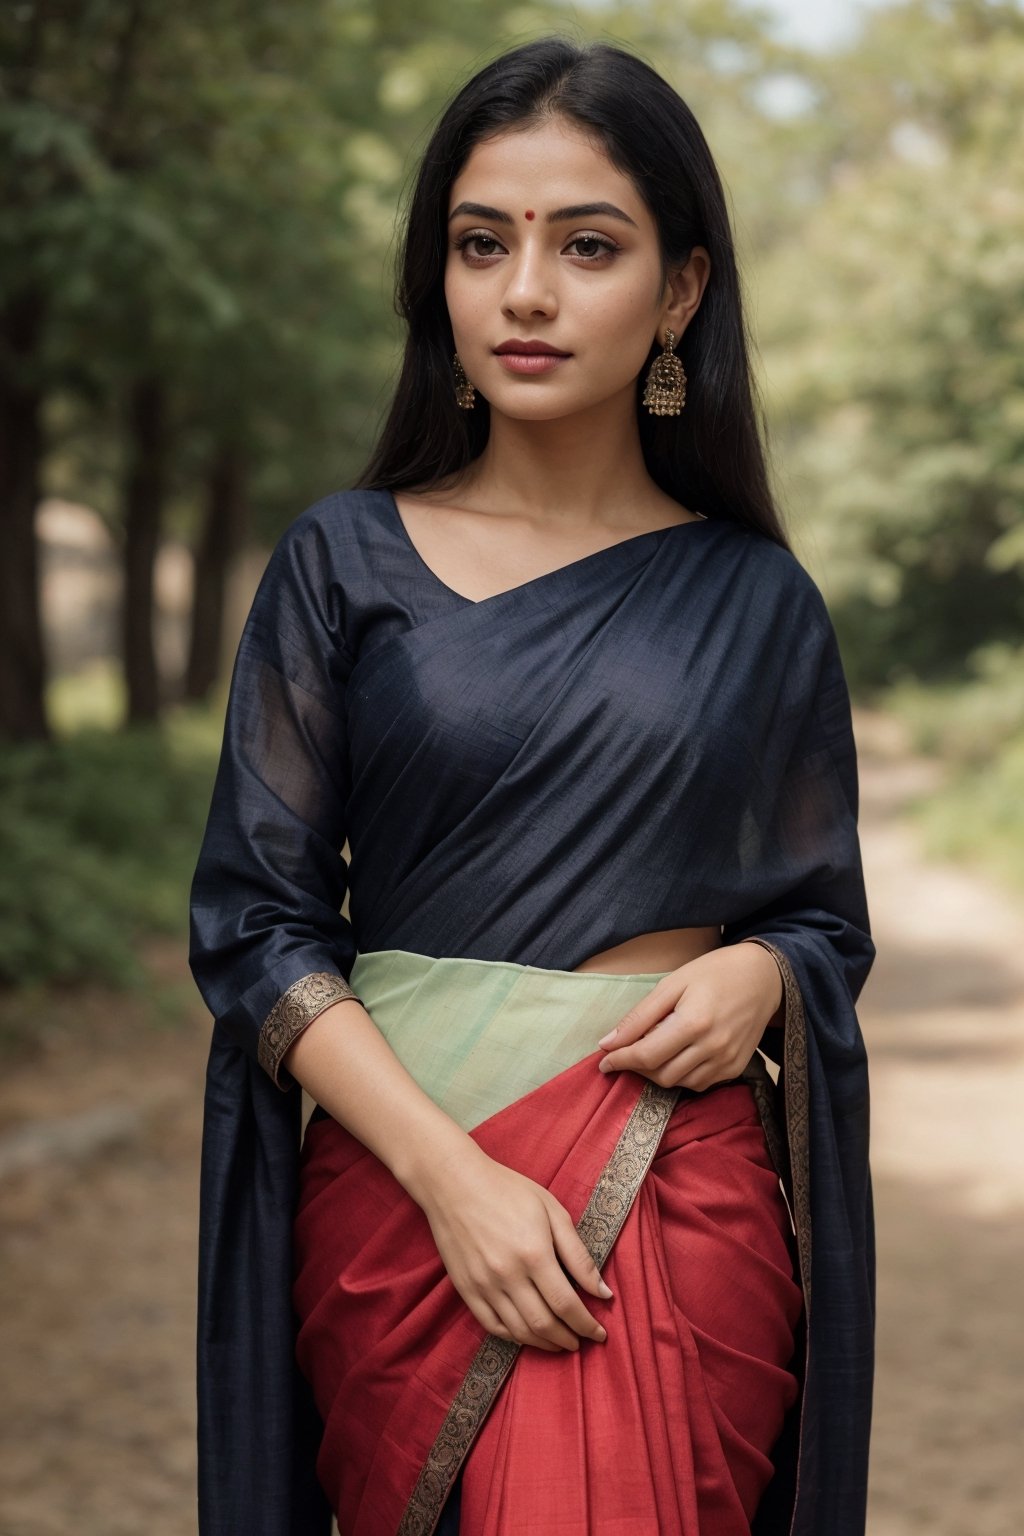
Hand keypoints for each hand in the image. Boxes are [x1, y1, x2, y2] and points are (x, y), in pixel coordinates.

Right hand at [415, 1141, 611, 1352]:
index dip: (587, 1325)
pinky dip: (514, 1337)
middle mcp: (508, 1275)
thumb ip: (578, 1255)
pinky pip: (492, 1326)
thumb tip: (603, 1293)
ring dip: (544, 1343)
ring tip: (559, 1342)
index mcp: (534, 1253)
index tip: (599, 1333)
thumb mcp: (552, 1211)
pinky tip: (528, 1334)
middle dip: (568, 1339)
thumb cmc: (508, 1190)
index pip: (567, 1304)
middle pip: (544, 1324)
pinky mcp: (465, 1289)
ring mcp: (483, 1285)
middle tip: (582, 1341)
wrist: (454, 1182)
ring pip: (518, 1331)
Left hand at [595, 941, 782, 1091]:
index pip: (647, 1055)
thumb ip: (640, 1016)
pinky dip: (682, 1074)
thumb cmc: (714, 973)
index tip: (603, 1061)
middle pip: (661, 1075)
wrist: (764, 976)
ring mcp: (727, 1061)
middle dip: (638, 1067)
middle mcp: (713, 1047)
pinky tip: (679, 1053)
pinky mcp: (736, 1068)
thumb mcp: (672, 983)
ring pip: (679, 1084)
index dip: (620, 1061)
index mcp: (694, 1022)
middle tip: (629, 1050)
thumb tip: (608, 1042)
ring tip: (656, 1047)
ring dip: (659, 1072)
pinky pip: (699, 1083)